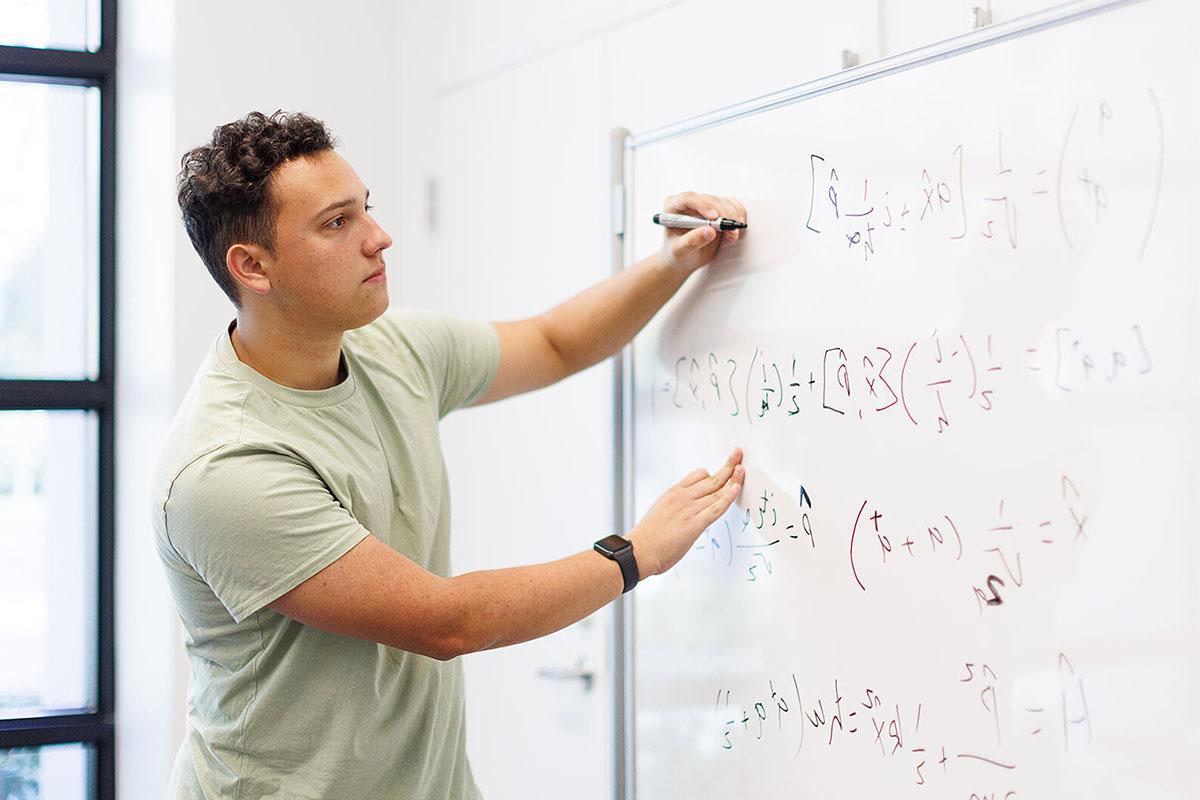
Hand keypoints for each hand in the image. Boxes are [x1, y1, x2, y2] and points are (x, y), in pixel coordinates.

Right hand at [628, 448, 744, 577]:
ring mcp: (689, 509)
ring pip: (717, 490)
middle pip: (711, 478)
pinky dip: (728, 497)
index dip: (715, 471)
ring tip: (743, 469)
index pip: (699, 475)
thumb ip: (676, 506)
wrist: (638, 551)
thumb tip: (687, 508)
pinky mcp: (694, 524)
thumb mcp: (660, 511)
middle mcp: (682, 497)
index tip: (726, 465)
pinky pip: (716, 507)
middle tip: (738, 454)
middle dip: (728, 465)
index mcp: (673, 493)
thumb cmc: (647, 537)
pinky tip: (736, 488)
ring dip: (733, 478)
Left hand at [658, 191, 747, 275]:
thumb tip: (710, 231)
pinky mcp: (717, 210)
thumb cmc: (676, 254)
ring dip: (732, 216)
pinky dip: (738, 214)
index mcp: (673, 206)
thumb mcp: (679, 251)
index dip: (703, 206)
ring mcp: (705, 205)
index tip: (714, 217)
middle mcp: (689, 202)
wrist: (684, 259)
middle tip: (729, 230)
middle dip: (723, 214)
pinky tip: (736, 227)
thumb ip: (691, 241)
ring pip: (722, 202)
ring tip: (732, 234)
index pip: (688, 199)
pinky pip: (731, 205)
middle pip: (709, 200)